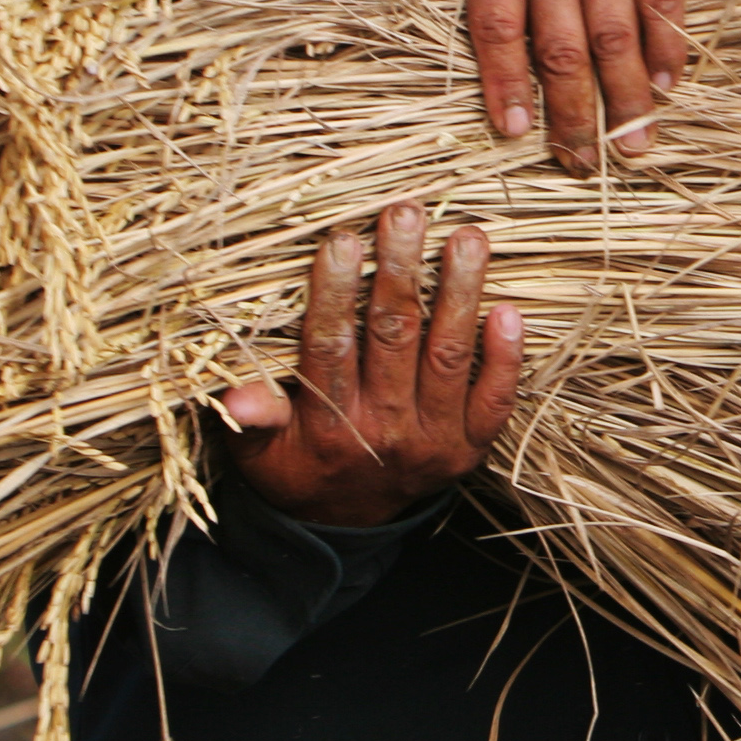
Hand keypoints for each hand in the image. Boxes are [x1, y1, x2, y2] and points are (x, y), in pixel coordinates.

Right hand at [218, 203, 522, 527]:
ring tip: (467, 238)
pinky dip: (503, 356)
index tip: (341, 239)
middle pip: (393, 337)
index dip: (335, 291)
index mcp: (328, 425)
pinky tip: (507, 309)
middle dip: (400, 270)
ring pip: (448, 355)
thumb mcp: (258, 452)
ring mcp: (433, 440)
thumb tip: (233, 395)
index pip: (330, 346)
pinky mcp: (470, 447)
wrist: (346, 527)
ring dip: (460, 293)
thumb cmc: (297, 466)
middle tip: (405, 213)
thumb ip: (251, 419)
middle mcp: (383, 430)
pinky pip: (494, 400)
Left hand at [365, 0, 688, 173]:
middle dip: (572, 112)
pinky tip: (663, 87)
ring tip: (631, 146)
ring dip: (625, 97)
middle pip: (560, 45)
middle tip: (581, 162)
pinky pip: (661, 2)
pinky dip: (666, 49)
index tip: (513, 132)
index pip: (496, 26)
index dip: (504, 83)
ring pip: (615, 34)